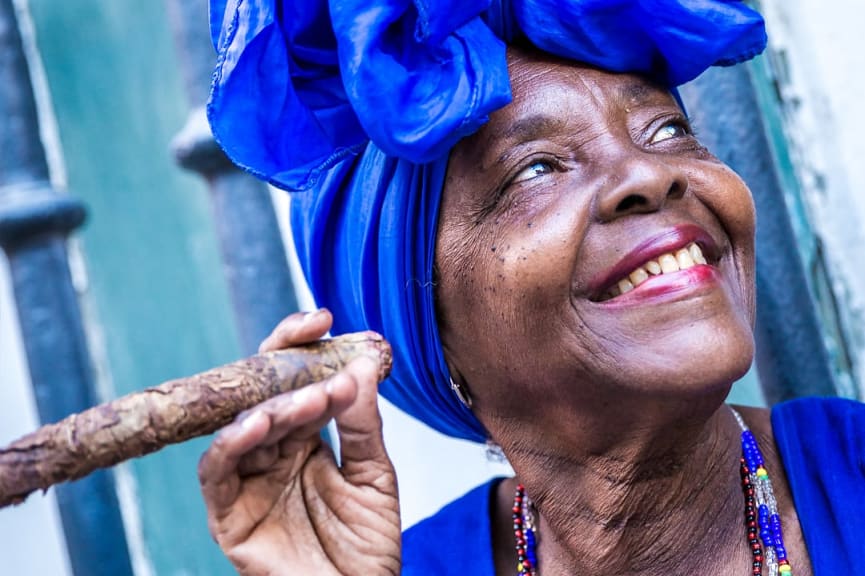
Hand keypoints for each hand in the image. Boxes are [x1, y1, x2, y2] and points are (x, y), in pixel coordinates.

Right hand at [198, 309, 400, 574]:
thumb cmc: (366, 548)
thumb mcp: (375, 476)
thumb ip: (363, 424)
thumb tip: (361, 366)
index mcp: (306, 439)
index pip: (296, 381)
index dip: (303, 347)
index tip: (325, 318)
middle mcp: (274, 453)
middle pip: (265, 393)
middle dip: (287, 364)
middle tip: (314, 342)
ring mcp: (249, 481)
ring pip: (243, 426)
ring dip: (273, 405)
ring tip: (308, 398)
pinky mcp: (229, 514)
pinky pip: (217, 471)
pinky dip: (231, 443)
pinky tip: (258, 424)